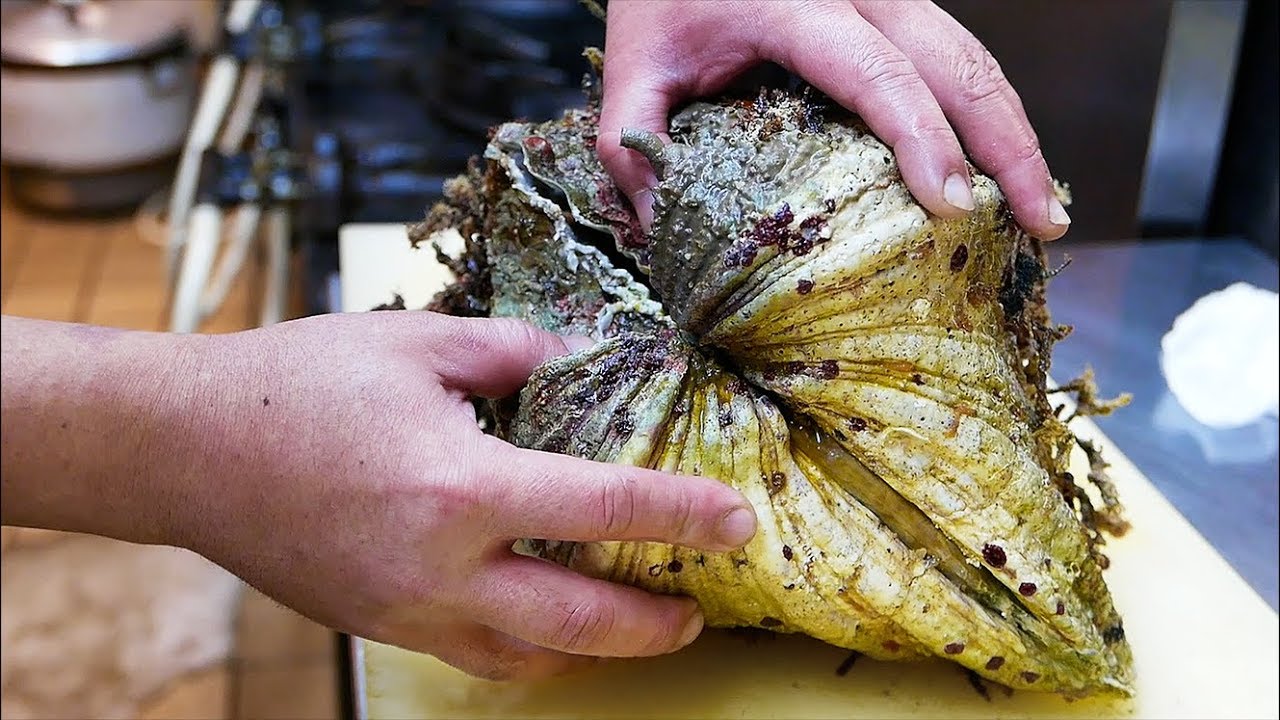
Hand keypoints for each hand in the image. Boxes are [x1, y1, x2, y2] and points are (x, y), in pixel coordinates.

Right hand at [175, 312, 757, 679]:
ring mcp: (406, 610)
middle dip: (655, 626)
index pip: (603, 507)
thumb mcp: (416, 343)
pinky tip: (543, 617)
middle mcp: (440, 569)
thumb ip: (513, 351)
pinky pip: (473, 654)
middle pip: (580, 623)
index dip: (682, 513)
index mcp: (460, 487)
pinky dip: (526, 648)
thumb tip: (577, 358)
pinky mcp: (379, 625)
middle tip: (699, 608)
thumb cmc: (294, 385)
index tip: (736, 520)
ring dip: (595, 649)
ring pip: (529, 659)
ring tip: (636, 622)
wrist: (184, 448)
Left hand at [598, 0, 1069, 239]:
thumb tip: (661, 231)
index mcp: (792, 4)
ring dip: (1015, 127)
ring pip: (973, 54)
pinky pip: (957, 54)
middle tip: (1043, 222)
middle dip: (1009, 142)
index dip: (921, 138)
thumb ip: (631, 146)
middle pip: (957, 61)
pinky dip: (990, 110)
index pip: (876, 72)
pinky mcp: (896, 7)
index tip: (950, 205)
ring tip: (1041, 205)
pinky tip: (1002, 165)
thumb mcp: (634, 68)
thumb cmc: (665, 1)